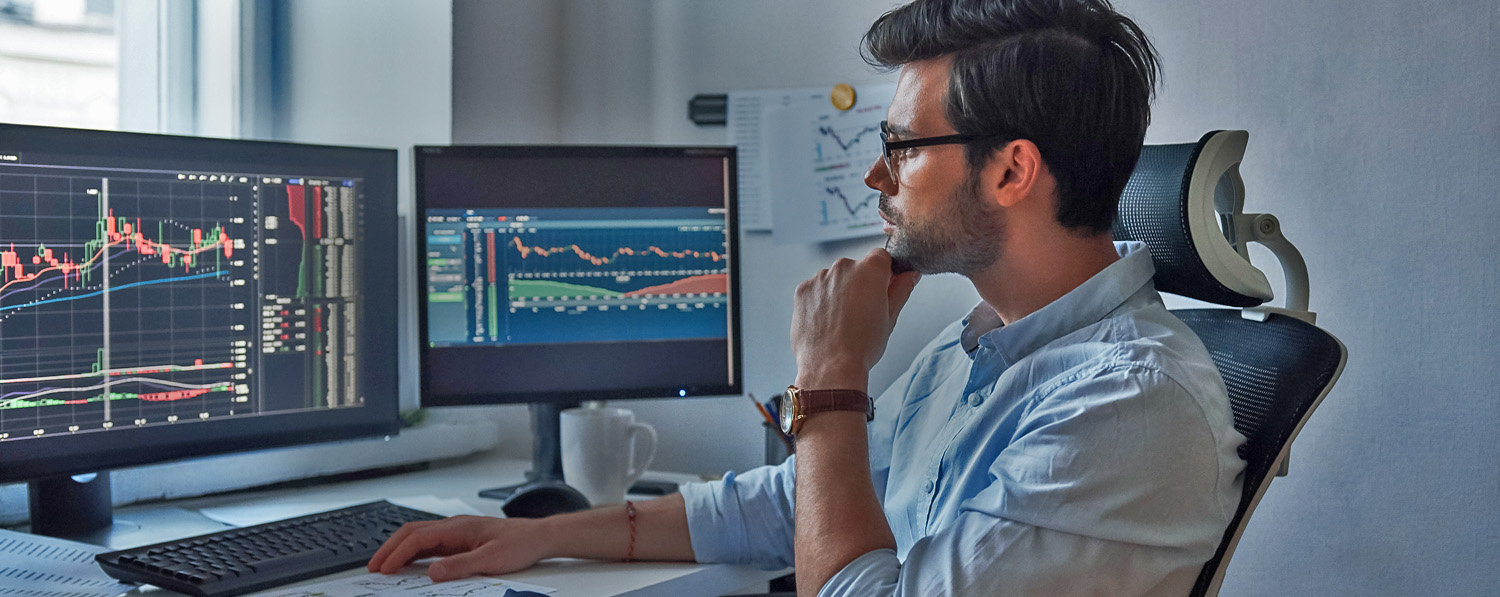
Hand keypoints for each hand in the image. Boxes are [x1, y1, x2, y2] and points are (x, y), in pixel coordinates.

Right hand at [368, 515, 547, 581]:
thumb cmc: (520, 543)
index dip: (397, 553)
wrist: (539, 536)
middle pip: (412, 532)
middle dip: (390, 548)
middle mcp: (454, 526)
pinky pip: (431, 544)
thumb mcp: (491, 559)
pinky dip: (414, 553)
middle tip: (373, 567)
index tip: (383, 568)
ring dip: (399, 549)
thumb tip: (432, 572)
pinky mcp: (462, 539)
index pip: (418, 537)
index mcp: (458, 526)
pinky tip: (408, 564)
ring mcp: (457, 531)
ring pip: (419, 536)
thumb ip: (461, 566)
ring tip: (384, 566)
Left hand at [791, 248, 920, 389]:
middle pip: (855, 268)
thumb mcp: (890, 317)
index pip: (881, 257)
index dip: (884, 274)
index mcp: (869, 270)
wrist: (830, 367)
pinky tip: (827, 322)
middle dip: (860, 284)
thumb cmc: (861, 346)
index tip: (882, 290)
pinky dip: (821, 301)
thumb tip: (910, 276)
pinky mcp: (803, 290)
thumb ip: (901, 290)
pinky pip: (816, 290)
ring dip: (839, 292)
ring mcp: (820, 278)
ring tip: (842, 321)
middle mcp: (843, 267)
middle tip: (862, 313)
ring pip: (834, 279)